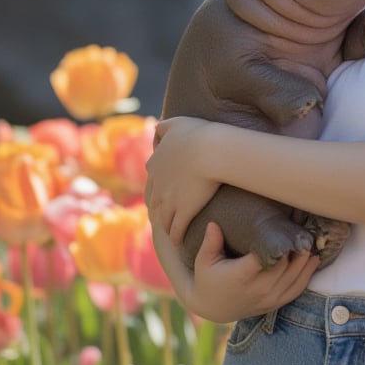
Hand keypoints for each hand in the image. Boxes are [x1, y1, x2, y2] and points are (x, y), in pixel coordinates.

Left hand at [145, 116, 218, 243]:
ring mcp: (169, 201)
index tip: (162, 193)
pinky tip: (178, 241)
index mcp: (156, 164)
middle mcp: (158, 185)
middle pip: (155, 202)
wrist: (211, 150)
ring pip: (163, 218)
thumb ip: (164, 126)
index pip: (152, 181)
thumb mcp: (177, 123)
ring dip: (166, 225)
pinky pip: (176, 229)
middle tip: (162, 216)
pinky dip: (176, 236)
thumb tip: (155, 126)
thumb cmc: (199, 134)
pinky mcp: (183, 213)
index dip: (157, 188)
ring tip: (169, 231)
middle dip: (158, 209)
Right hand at [152, 219, 319, 323]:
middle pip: (287, 264)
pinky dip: (307, 274)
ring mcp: (269, 299)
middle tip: (303, 227)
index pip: (269, 257)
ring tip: (310, 239)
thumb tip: (213, 223)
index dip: (280, 242)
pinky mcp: (275, 304)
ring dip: (306, 258)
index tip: (286, 226)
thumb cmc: (209, 279)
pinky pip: (297, 289)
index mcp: (243, 276)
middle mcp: (259, 289)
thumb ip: (210, 242)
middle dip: (296, 246)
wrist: (214, 307)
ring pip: (296, 276)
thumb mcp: (204, 261)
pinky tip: (312, 259)